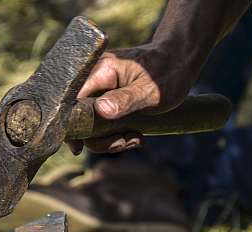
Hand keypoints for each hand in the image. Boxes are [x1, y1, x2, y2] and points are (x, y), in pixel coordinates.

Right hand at [68, 45, 195, 154]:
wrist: (179, 61)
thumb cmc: (167, 73)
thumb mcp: (149, 91)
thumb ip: (125, 100)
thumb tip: (101, 111)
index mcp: (101, 71)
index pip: (71, 101)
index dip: (72, 127)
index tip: (79, 148)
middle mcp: (95, 79)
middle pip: (79, 117)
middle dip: (100, 138)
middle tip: (125, 143)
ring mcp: (101, 90)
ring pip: (92, 124)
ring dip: (111, 139)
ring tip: (137, 140)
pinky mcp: (109, 100)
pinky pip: (104, 123)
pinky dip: (117, 134)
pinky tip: (137, 136)